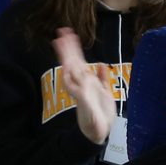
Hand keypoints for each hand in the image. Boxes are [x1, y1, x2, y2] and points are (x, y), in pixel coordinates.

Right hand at [53, 27, 115, 143]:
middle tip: (61, 32)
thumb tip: (99, 64)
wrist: (100, 132)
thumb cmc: (102, 114)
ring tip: (60, 43)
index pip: (79, 60)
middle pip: (73, 62)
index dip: (74, 47)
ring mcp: (80, 91)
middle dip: (68, 47)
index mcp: (88, 81)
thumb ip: (102, 78)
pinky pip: (73, 88)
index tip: (70, 33)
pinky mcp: (82, 101)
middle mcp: (82, 84)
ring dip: (65, 58)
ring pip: (71, 71)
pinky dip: (68, 79)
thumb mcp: (106, 93)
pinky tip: (66, 69)